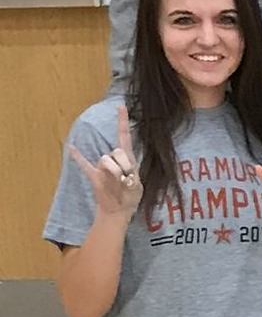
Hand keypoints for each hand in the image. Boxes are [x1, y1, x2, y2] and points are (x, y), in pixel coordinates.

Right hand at [66, 103, 140, 219]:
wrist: (119, 211)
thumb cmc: (131, 197)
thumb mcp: (137, 186)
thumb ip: (130, 177)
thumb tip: (120, 173)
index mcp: (128, 158)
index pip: (125, 136)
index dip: (123, 121)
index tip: (121, 105)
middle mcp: (114, 159)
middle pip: (118, 151)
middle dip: (124, 164)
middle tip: (127, 177)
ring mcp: (102, 167)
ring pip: (106, 159)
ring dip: (114, 170)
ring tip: (118, 182)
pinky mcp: (94, 176)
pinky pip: (83, 164)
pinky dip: (77, 156)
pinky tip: (70, 147)